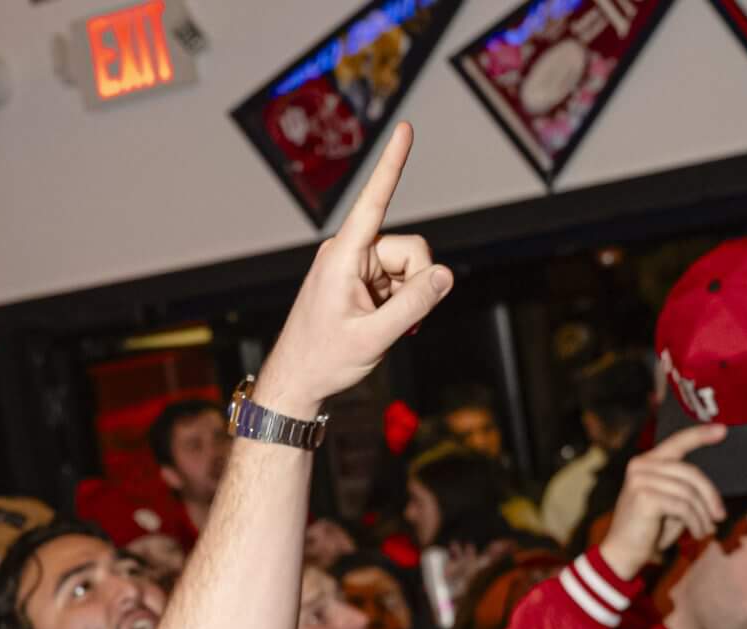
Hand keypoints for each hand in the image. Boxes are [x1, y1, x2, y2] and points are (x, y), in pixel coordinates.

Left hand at [251, 124, 453, 419]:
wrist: (299, 381)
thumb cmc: (325, 359)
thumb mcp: (375, 337)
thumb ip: (414, 306)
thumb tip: (447, 275)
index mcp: (342, 255)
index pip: (374, 201)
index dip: (392, 164)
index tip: (404, 129)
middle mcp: (349, 251)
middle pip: (411, 249)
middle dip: (417, 284)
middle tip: (400, 322)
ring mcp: (355, 264)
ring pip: (410, 267)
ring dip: (408, 299)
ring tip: (383, 326)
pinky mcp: (361, 278)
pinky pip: (399, 281)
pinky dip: (401, 304)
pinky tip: (383, 323)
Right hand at [598, 423, 729, 581]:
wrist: (622, 555)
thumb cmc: (649, 532)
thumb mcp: (672, 506)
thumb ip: (688, 493)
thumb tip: (715, 501)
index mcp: (647, 462)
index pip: (677, 442)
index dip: (700, 435)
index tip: (723, 430)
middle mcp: (641, 466)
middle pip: (691, 473)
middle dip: (710, 496)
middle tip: (720, 517)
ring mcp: (640, 479)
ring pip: (689, 493)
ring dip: (703, 515)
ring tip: (705, 531)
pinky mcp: (644, 496)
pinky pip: (683, 507)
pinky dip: (695, 522)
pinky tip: (697, 534)